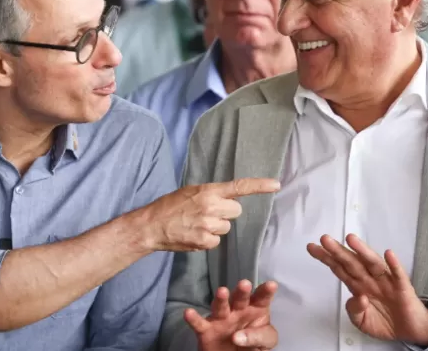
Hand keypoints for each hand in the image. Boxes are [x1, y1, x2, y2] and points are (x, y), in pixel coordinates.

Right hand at [138, 178, 279, 251]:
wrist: (151, 225)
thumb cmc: (170, 207)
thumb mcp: (191, 192)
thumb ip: (211, 194)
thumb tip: (228, 198)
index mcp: (209, 191)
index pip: (239, 186)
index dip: (259, 186)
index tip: (276, 184)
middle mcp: (211, 206)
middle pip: (236, 211)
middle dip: (226, 213)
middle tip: (207, 213)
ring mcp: (208, 225)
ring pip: (226, 228)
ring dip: (216, 227)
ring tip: (196, 225)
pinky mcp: (204, 241)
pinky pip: (217, 242)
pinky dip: (207, 241)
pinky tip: (194, 235)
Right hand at [185, 280, 278, 350]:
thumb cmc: (254, 343)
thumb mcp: (266, 341)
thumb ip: (259, 337)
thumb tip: (238, 337)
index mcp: (256, 309)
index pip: (262, 299)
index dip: (266, 291)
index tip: (271, 285)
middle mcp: (238, 310)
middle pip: (240, 299)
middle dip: (242, 291)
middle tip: (245, 284)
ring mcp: (221, 319)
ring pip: (221, 307)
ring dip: (221, 299)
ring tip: (222, 292)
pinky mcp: (207, 331)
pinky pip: (199, 324)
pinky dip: (193, 319)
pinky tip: (188, 312)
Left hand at [307, 234, 427, 345]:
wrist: (410, 330)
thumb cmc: (385, 321)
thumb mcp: (362, 321)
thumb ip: (354, 310)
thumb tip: (358, 297)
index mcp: (358, 286)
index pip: (340, 268)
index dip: (326, 258)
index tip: (312, 247)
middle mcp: (370, 279)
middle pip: (352, 263)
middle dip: (338, 251)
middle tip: (324, 239)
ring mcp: (386, 281)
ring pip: (372, 264)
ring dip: (362, 251)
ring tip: (351, 240)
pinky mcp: (402, 287)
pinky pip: (398, 274)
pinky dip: (394, 264)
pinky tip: (388, 253)